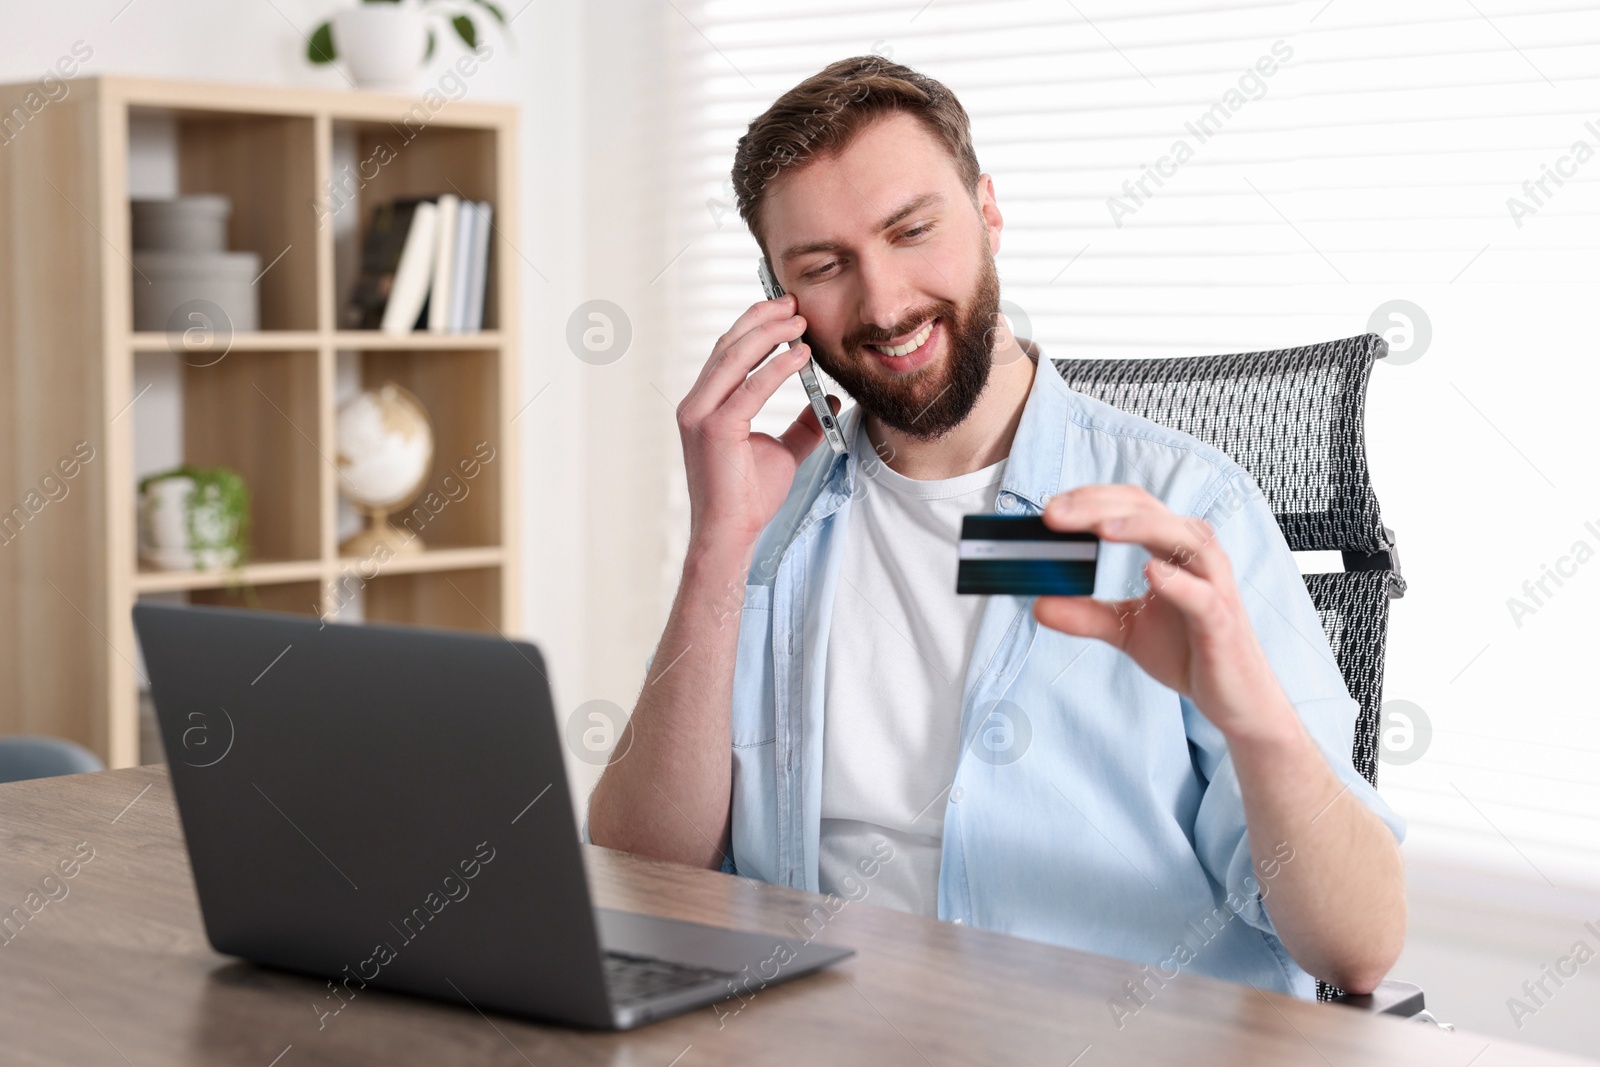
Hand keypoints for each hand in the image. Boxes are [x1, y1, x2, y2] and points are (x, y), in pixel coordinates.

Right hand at [676, 293, 840, 553]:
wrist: (731, 533)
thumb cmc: (748, 496)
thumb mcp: (784, 452)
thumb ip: (803, 425)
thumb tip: (833, 403)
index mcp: (704, 405)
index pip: (727, 353)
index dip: (755, 327)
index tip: (785, 310)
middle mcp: (696, 404)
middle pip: (728, 346)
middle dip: (762, 320)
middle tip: (793, 303)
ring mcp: (700, 415)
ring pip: (734, 358)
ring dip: (769, 334)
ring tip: (799, 320)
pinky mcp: (715, 429)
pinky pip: (750, 388)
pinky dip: (777, 367)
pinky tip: (801, 355)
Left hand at [1030, 485, 1296, 742]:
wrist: (1233, 698)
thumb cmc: (1190, 651)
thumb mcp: (1126, 630)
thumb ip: (1086, 615)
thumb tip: (1038, 605)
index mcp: (1172, 548)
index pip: (1131, 505)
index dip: (1091, 498)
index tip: (1049, 508)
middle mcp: (1196, 555)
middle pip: (1150, 511)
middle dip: (1100, 507)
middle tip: (1054, 514)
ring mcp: (1214, 585)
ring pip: (1183, 538)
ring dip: (1140, 528)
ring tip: (1100, 529)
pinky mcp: (1221, 620)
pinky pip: (1203, 595)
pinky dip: (1178, 582)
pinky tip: (1152, 572)